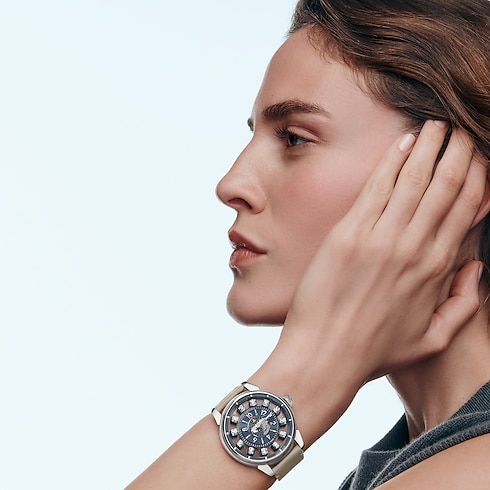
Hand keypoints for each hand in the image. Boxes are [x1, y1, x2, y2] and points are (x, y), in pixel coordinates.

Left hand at [281, 121, 485, 383]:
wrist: (325, 356)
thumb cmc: (373, 350)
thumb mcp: (431, 338)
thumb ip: (462, 303)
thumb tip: (475, 267)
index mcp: (436, 270)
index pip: (467, 209)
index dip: (478, 176)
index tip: (480, 155)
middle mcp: (412, 248)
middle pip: (445, 187)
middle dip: (458, 152)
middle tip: (462, 127)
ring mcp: (379, 239)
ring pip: (413, 180)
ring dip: (428, 148)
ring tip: (437, 124)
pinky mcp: (347, 234)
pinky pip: (376, 188)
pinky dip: (392, 162)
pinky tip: (403, 142)